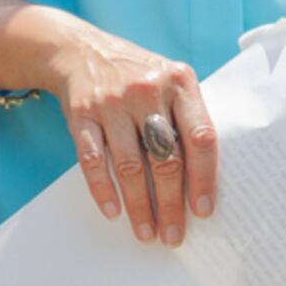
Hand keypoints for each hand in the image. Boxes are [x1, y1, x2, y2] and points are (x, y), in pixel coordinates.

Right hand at [39, 21, 215, 244]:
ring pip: (130, 165)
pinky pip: (92, 159)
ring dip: (139, 205)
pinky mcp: (82, 113)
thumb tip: (204, 180)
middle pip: (165, 158)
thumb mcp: (170, 81)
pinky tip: (113, 211)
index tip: (203, 211)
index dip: (204, 178)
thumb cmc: (137, 74)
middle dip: (171, 204)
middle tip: (173, 236)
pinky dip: (103, 189)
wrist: (81, 50)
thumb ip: (187, 117)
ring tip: (146, 232)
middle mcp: (147, 90)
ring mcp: (112, 101)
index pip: (200, 137)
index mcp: (180, 82)